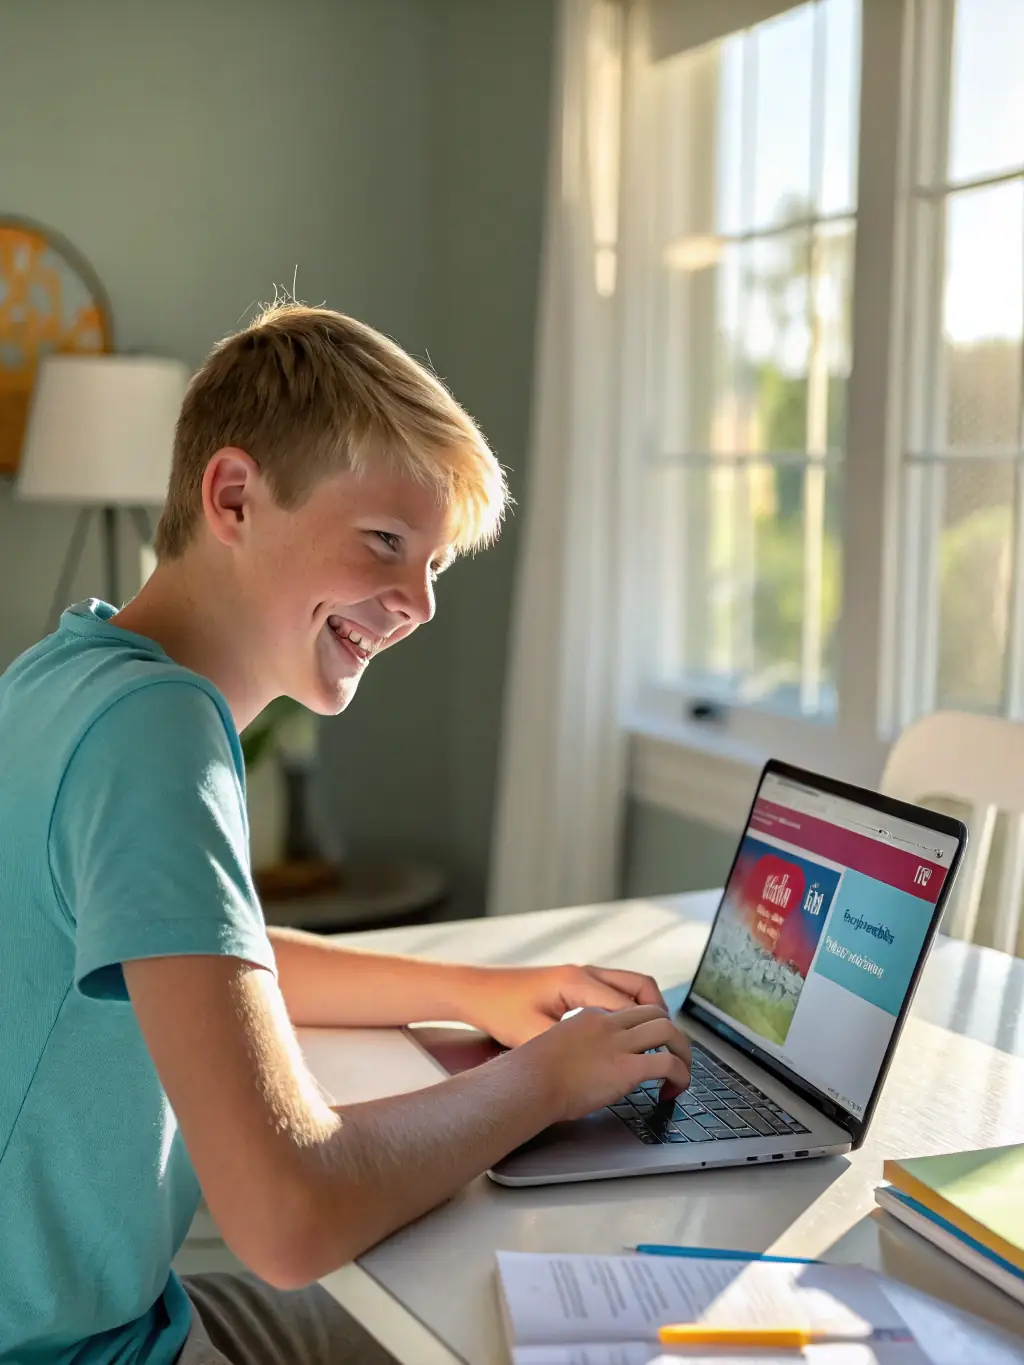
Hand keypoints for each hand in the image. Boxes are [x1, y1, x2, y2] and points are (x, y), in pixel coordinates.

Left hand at [460, 964, 666, 1048]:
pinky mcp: (575, 984)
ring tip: (653, 1042)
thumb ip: (567, 1047)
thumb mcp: (532, 1035)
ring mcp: (582, 976)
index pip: (631, 1005)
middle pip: (642, 987)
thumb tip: (600, 1067)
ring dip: (647, 1010)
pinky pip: (617, 991)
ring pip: (633, 986)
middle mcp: (585, 974)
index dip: (653, 1032)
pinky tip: (625, 1034)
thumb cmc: (500, 1010)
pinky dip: (630, 1009)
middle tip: (668, 1047)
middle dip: (661, 1016)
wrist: (477, 992)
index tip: (662, 1059)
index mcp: (578, 983)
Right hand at [516, 1004, 691, 1121]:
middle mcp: (608, 1024)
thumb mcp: (553, 1049)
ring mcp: (619, 1044)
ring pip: (669, 1031)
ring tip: (681, 1074)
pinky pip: (667, 1064)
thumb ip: (575, 1050)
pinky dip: (679, 1077)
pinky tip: (670, 1092)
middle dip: (672, 1034)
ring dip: (683, 1052)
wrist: (527, 1083)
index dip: (644, 1030)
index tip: (646, 1050)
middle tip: (674, 1057)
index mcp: (590, 1017)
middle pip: (655, 1013)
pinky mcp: (627, 1068)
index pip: (629, 1012)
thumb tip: (583, 1068)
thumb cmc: (530, 1075)